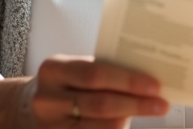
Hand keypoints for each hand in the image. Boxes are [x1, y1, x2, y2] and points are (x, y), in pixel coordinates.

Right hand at [24, 55, 168, 128]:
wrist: (31, 108)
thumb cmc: (65, 85)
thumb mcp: (75, 70)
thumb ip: (103, 73)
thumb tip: (146, 81)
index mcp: (54, 69)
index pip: (96, 73)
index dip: (128, 81)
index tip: (155, 85)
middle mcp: (47, 99)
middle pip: (100, 103)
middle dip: (135, 104)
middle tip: (160, 104)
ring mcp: (50, 126)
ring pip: (99, 127)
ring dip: (127, 121)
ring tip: (148, 112)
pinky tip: (126, 125)